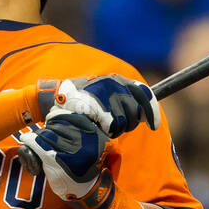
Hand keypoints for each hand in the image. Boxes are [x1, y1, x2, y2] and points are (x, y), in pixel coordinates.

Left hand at [18, 113, 107, 200]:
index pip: (72, 117)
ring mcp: (71, 152)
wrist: (87, 189)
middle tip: (45, 133)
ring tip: (36, 138)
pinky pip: (39, 145)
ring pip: (48, 134)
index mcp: (94, 135)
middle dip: (49, 127)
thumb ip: (80, 127)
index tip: (51, 118)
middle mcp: (84, 142)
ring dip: (39, 134)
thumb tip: (56, 108)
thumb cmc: (85, 163)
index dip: (58, 116)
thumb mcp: (90, 143)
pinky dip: (30, 140)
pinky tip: (26, 139)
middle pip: (58, 126)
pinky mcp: (57, 162)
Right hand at [36, 74, 160, 137]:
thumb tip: (146, 114)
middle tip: (115, 124)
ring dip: (116, 127)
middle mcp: (114, 84)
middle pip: (136, 111)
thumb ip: (124, 99)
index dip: (151, 110)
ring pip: (125, 121)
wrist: (55, 97)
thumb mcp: (105, 93)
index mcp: (117, 79)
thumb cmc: (82, 98)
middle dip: (130, 122)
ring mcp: (106, 94)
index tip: (153, 124)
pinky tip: (96, 124)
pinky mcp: (98, 106)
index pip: (143, 93)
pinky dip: (107, 129)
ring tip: (102, 122)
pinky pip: (113, 125)